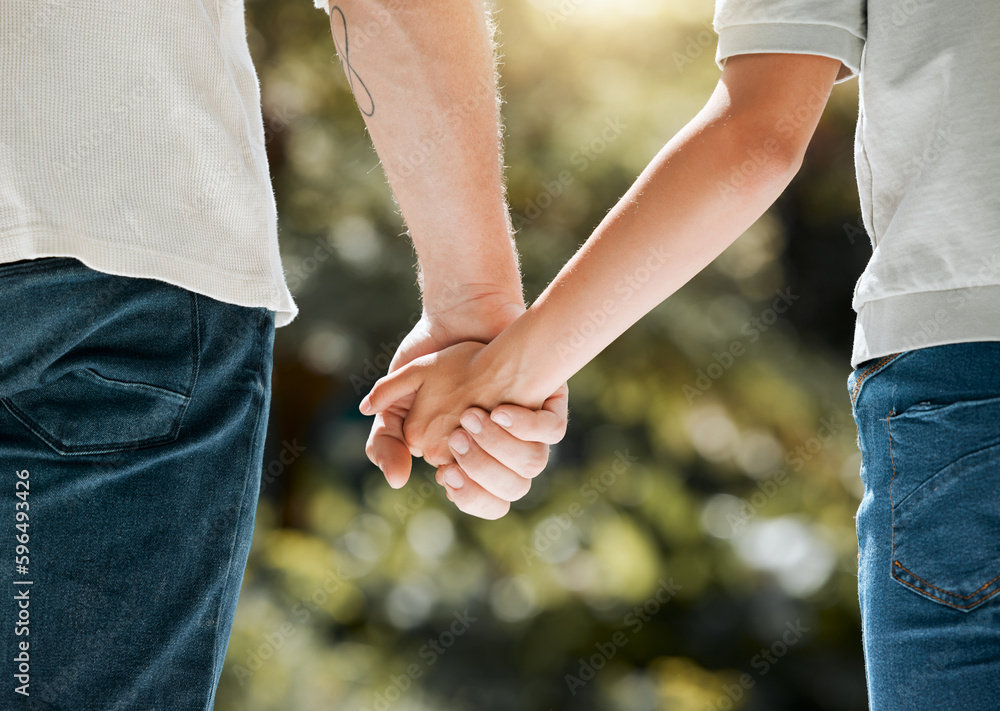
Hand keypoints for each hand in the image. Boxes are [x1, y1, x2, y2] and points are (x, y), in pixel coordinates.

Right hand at [363, 289, 567, 500]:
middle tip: (459, 437)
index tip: (447, 473)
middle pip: (509, 489)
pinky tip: (502, 409)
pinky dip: (529, 424)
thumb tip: (396, 481)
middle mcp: (504, 446)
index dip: (466, 492)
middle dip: (484, 471)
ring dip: (503, 447)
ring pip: (532, 462)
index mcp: (472, 454)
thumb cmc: (431, 355)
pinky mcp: (547, 401)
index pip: (478, 498)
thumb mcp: (399, 400)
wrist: (462, 311)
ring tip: (474, 417)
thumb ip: (385, 441)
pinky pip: (552, 428)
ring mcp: (528, 426)